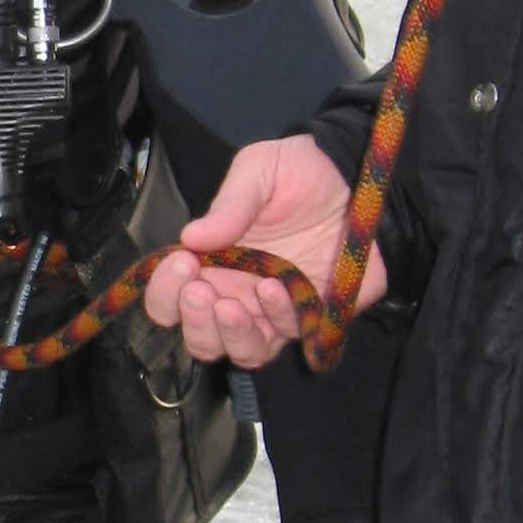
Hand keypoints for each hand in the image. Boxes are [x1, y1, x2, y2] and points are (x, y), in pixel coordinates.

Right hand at [139, 135, 378, 369]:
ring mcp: (275, 313)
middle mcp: (237, 296)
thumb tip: (191, 236)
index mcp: (211, 265)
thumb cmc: (300, 174)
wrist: (358, 178)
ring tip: (230, 306)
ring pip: (241, 352)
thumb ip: (229, 202)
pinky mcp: (314, 318)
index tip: (181, 262)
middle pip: (200, 338)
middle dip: (193, 321)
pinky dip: (277, 318)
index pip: (169, 299)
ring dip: (229, 335)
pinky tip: (275, 287)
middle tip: (201, 289)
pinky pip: (289, 336)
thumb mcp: (260, 169)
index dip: (165, 291)